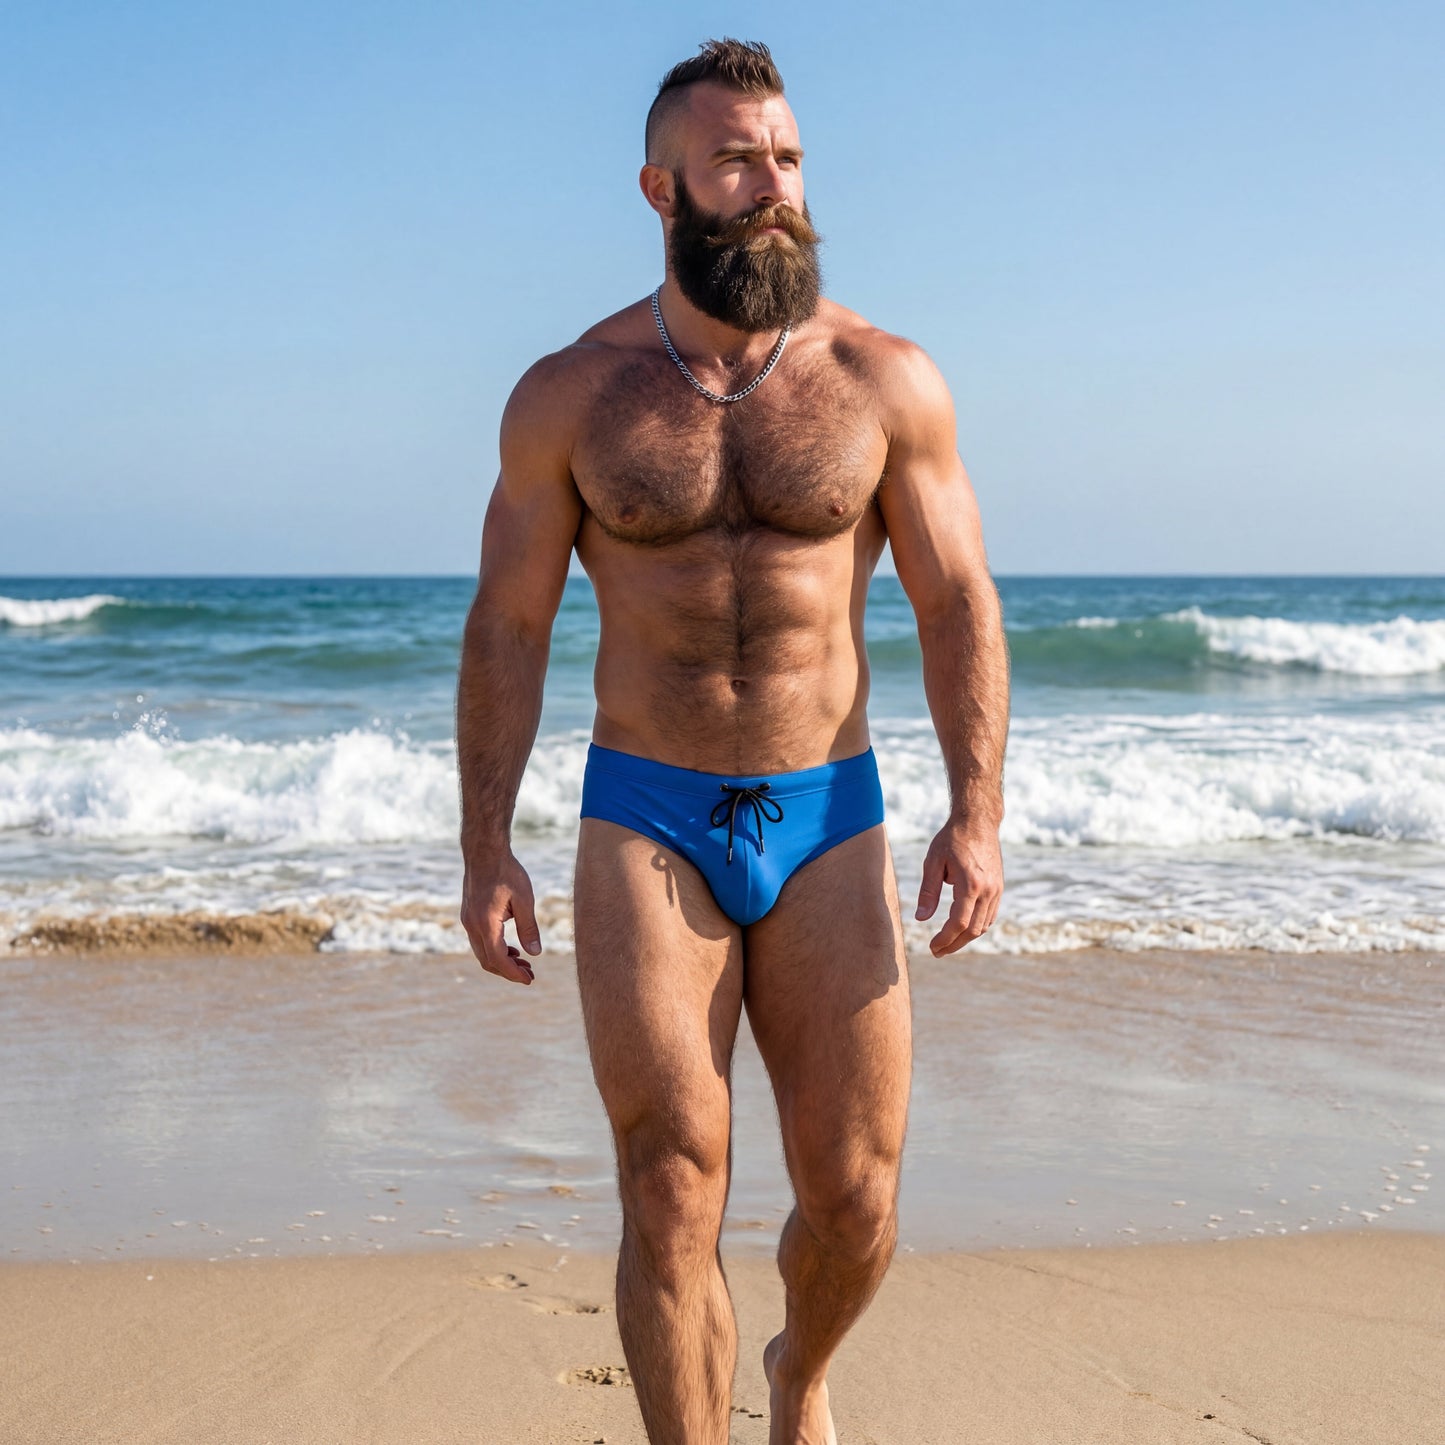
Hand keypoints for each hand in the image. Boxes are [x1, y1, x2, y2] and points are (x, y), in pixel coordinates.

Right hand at [461, 850, 541, 984]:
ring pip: (482, 952)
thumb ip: (529, 928)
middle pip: (487, 961)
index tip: (529, 980)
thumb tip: (535, 954)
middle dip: (508, 971)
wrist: (484, 851)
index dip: (513, 973)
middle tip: (530, 975)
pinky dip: (494, 949)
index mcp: (485, 923)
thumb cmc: (506, 872)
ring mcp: (467, 920)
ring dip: (501, 961)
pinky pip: (479, 941)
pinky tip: (511, 948)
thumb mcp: (524, 899)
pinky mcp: (468, 915)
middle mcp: (472, 925)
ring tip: (523, 963)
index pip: (498, 959)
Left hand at [914, 818, 1002, 954]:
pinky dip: (976, 927)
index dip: (945, 939)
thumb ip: (928, 891)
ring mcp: (996, 890)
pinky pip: (990, 916)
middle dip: (954, 944)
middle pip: (973, 930)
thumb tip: (921, 918)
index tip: (931, 947)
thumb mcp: (933, 861)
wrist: (978, 821)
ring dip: (965, 938)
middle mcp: (988, 890)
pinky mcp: (999, 888)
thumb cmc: (952, 838)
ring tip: (947, 944)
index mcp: (971, 883)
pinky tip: (962, 930)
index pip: (959, 922)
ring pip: (983, 926)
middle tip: (936, 952)